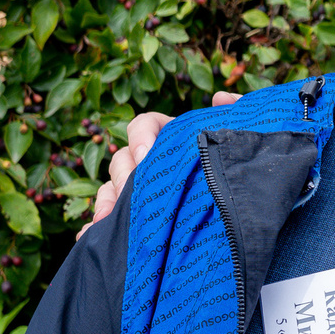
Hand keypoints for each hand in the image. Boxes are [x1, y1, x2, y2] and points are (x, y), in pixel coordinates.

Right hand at [90, 92, 239, 224]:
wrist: (240, 208)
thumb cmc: (236, 166)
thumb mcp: (241, 138)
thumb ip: (237, 114)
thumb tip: (219, 98)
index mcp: (171, 139)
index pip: (144, 124)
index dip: (141, 135)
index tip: (146, 155)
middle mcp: (151, 162)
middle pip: (123, 159)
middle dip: (123, 175)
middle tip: (132, 194)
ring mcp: (141, 190)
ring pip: (111, 188)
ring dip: (108, 201)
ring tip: (110, 219)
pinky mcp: (137, 217)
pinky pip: (110, 219)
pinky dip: (99, 225)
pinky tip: (92, 235)